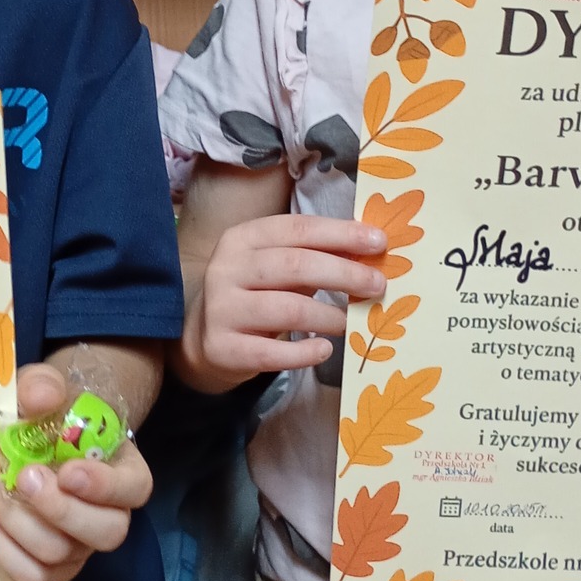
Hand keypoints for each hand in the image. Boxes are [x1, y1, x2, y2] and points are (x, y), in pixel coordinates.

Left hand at [0, 363, 151, 580]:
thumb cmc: (48, 416)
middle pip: (106, 533)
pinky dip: (8, 553)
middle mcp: (111, 514)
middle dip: (59, 510)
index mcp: (124, 470)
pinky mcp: (52, 566)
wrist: (31, 442)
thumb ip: (43, 384)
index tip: (67, 470)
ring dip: (22, 525)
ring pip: (63, 556)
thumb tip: (40, 398)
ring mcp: (82, 545)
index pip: (135, 489)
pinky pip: (35, 578)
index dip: (104, 486)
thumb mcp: (44, 387)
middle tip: (23, 477)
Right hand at [181, 213, 388, 390]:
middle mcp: (226, 269)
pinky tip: (323, 349)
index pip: (297, 228)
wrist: (202, 336)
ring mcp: (222, 309)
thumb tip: (370, 248)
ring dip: (328, 316)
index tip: (378, 242)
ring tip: (349, 322)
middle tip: (377, 285)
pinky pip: (272, 352)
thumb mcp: (276, 266)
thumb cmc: (253, 293)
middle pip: (295, 265)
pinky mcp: (223, 348)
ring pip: (287, 308)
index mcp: (242, 238)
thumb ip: (315, 255)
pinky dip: (304, 352)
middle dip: (344, 273)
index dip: (341, 233)